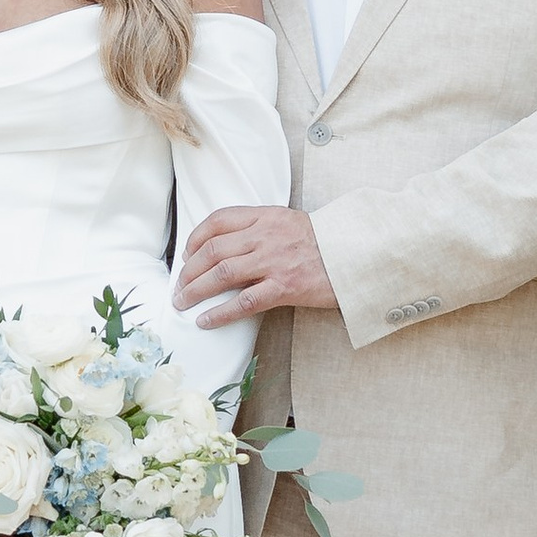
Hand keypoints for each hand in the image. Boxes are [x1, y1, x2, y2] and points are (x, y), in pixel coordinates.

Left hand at [172, 203, 337, 327]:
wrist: (357, 255)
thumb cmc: (324, 243)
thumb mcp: (289, 223)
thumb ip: (260, 229)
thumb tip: (227, 248)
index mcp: (267, 216)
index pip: (219, 220)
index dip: (196, 238)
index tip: (186, 254)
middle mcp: (267, 236)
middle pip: (214, 249)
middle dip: (189, 270)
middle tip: (179, 286)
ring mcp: (275, 262)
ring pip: (223, 273)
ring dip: (196, 290)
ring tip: (183, 302)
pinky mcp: (285, 287)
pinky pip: (244, 301)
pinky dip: (220, 312)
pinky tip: (205, 320)